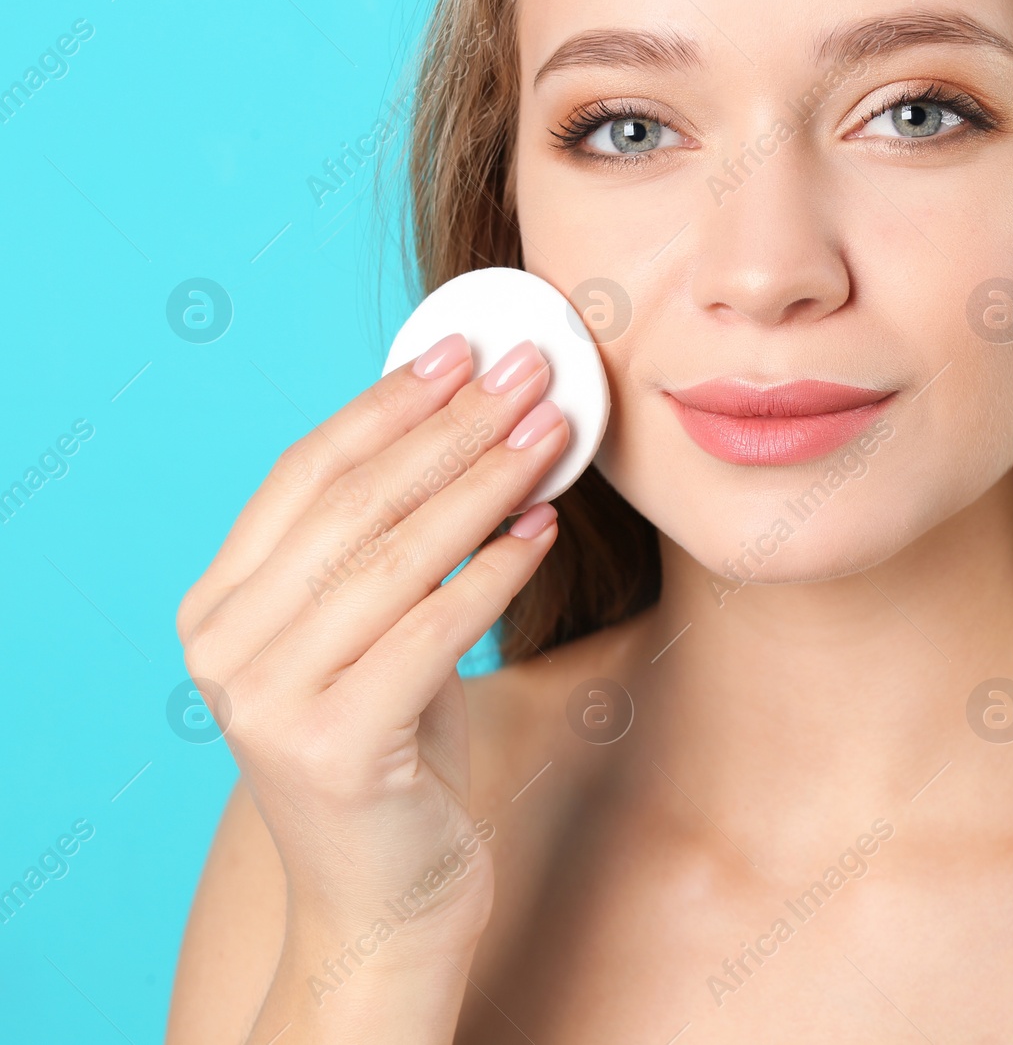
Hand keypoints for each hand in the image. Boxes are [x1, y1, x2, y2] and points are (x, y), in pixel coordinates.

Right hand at [177, 334, 567, 949]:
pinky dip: (492, 573)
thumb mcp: (376, 636)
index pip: (304, 473)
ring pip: (393, 557)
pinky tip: (543, 530)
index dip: (388, 403)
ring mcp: (264, 700)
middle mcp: (222, 646)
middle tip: (532, 373)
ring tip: (554, 434)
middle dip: (454, 426)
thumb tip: (469, 424)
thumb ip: (390, 550)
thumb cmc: (395, 756)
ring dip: (485, 483)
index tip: (463, 349)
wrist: (384, 902)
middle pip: (354, 503)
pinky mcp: (330, 746)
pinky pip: (428, 631)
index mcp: (219, 604)